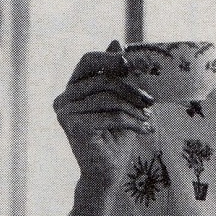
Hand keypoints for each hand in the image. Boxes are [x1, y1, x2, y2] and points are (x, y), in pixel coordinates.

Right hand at [53, 40, 154, 187]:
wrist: (108, 173)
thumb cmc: (116, 137)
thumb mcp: (121, 102)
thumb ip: (117, 75)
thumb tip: (116, 42)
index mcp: (73, 88)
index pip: (89, 60)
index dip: (112, 59)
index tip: (136, 65)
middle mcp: (63, 98)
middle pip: (104, 80)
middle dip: (132, 90)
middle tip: (151, 103)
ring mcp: (65, 112)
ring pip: (109, 99)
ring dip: (135, 110)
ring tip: (148, 120)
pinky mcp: (73, 127)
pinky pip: (111, 116)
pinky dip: (133, 122)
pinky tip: (145, 130)